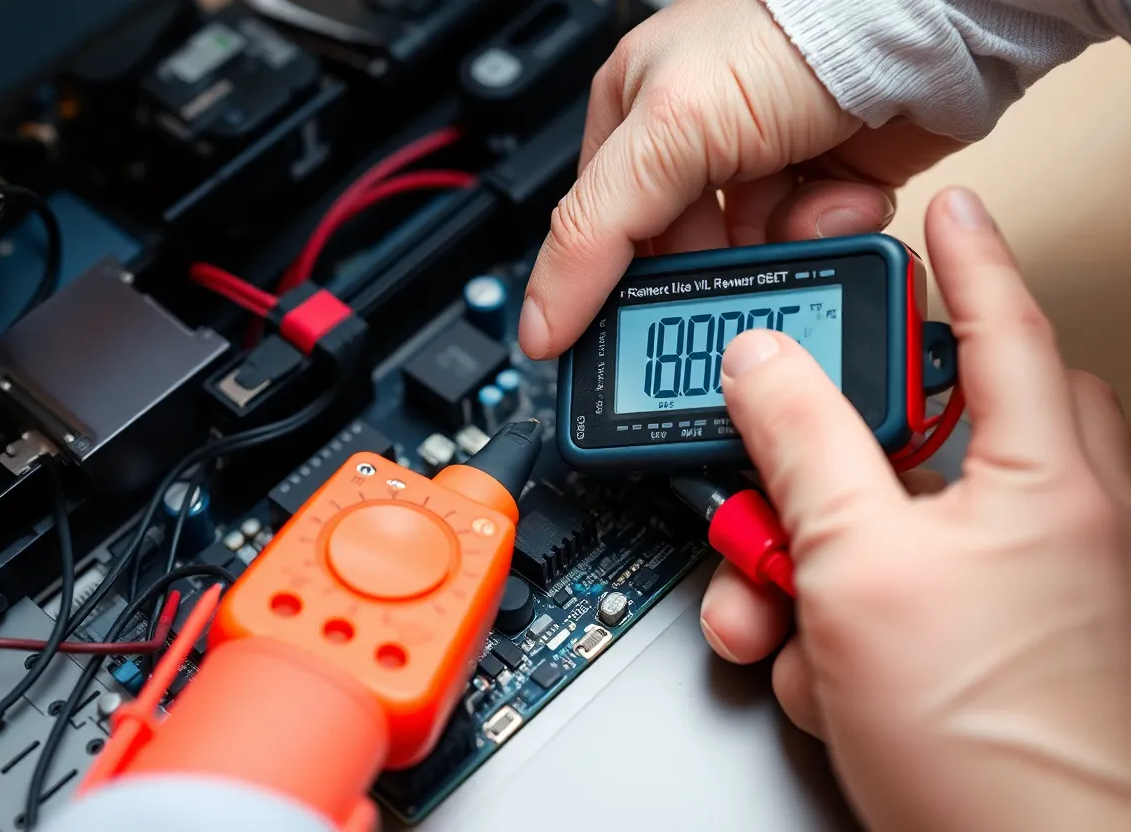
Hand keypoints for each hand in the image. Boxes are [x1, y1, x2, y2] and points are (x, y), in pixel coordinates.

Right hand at [519, 0, 962, 359]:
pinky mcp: (823, 185)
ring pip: (750, 259)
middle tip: (734, 274)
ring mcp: (763, 167)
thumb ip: (593, 233)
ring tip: (801, 210)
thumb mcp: (664, 134)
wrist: (918, 21)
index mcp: (633, 120)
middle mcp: (694, 145)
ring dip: (781, 250)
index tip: (618, 349)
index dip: (608, 291)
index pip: (601, 233)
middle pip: (682, 256)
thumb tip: (539, 322)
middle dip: (715, 269)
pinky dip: (830, 231)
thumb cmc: (789, 34)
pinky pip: (812, 245)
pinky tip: (841, 196)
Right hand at [706, 187, 1130, 829]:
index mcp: (1041, 475)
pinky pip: (882, 595)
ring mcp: (1004, 584)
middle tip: (779, 471)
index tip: (942, 208)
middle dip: (827, 461)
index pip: (1001, 325)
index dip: (964, 257)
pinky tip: (820, 672)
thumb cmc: (992, 738)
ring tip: (779, 613)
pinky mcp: (967, 639)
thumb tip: (760, 365)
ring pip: (883, 523)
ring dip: (808, 562)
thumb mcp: (860, 566)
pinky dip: (833, 625)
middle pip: (918, 430)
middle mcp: (1038, 518)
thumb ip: (803, 446)